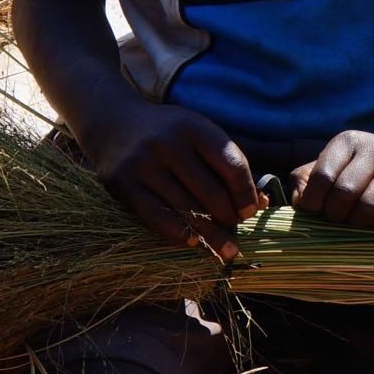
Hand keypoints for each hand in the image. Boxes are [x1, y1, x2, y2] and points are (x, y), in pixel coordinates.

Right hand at [78, 94, 262, 261]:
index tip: (250, 211)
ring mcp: (143, 163)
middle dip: (228, 218)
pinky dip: (178, 234)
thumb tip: (260, 205)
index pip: (232, 165)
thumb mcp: (200, 135)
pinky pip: (156, 217)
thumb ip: (228, 165)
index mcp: (195, 127)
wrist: (114, 124)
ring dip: (210, 234)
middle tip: (237, 235)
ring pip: (185, 209)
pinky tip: (194, 243)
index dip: (246, 193)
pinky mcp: (122, 183)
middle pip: (210, 192)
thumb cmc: (170, 134)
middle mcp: (168, 143)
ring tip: (225, 250)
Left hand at [289, 126, 373, 230]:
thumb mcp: (342, 162)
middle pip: (344, 194)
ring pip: (368, 207)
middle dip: (337, 215)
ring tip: (360, 222)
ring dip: (359, 223)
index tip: (319, 211)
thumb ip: (311, 176)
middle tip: (341, 219)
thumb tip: (298, 201)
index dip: (315, 202)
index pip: (321, 176)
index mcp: (349, 141)